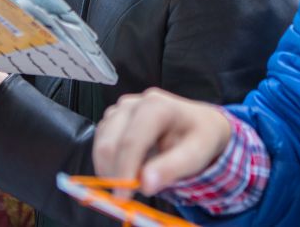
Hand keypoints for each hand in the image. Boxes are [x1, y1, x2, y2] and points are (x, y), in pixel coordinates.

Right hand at [92, 88, 231, 197]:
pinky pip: (100, 144)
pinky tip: (128, 169)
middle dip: (116, 173)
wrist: (199, 124)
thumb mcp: (197, 155)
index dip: (124, 171)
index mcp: (156, 105)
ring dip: (111, 170)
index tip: (124, 197)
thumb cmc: (200, 137)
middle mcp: (134, 103)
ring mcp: (120, 109)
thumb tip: (145, 183)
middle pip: (110, 143)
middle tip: (130, 194)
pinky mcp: (113, 118)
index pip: (132, 141)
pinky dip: (109, 163)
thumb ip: (172, 168)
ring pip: (101, 145)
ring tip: (136, 179)